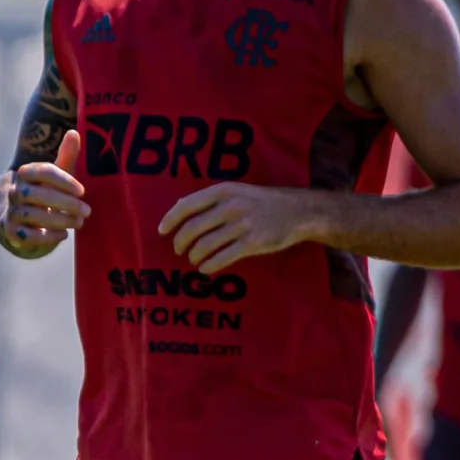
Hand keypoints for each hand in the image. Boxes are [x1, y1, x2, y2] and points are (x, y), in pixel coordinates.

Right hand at [0, 132, 88, 255]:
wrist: (19, 214)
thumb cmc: (46, 190)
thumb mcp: (57, 174)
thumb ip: (66, 155)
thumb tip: (74, 132)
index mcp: (26, 173)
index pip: (43, 172)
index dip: (63, 181)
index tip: (82, 191)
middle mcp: (15, 191)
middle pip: (36, 194)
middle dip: (65, 204)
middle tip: (87, 211)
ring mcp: (11, 211)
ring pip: (31, 215)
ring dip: (58, 220)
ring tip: (79, 223)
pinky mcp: (11, 231)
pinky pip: (25, 235)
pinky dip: (46, 237)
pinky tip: (62, 235)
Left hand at [161, 182, 312, 274]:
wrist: (298, 211)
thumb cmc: (260, 202)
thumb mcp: (235, 191)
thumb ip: (208, 198)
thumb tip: (177, 206)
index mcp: (223, 191)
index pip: (185, 206)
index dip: (169, 220)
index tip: (161, 232)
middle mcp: (230, 206)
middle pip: (191, 229)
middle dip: (180, 243)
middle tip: (179, 250)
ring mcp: (242, 225)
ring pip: (204, 246)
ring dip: (194, 256)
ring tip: (194, 259)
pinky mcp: (252, 243)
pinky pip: (221, 258)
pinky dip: (209, 266)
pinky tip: (206, 268)